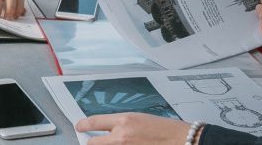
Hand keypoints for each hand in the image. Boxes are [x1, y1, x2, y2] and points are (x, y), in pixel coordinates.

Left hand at [75, 113, 193, 143]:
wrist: (181, 140)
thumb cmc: (166, 129)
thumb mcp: (140, 119)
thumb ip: (122, 124)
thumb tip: (109, 129)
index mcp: (124, 121)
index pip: (94, 122)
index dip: (83, 125)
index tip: (80, 126)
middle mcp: (121, 137)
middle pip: (92, 143)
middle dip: (91, 142)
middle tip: (92, 141)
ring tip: (112, 143)